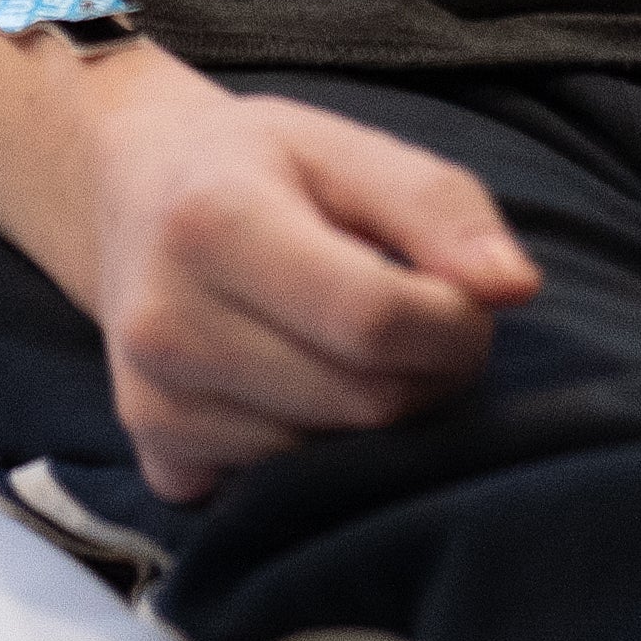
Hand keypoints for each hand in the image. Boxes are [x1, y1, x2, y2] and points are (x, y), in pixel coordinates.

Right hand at [75, 61, 539, 500]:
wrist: (128, 197)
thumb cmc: (256, 168)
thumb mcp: (344, 146)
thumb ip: (438, 206)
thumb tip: (512, 288)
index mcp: (213, 223)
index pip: (373, 320)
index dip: (453, 324)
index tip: (460, 298)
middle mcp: (166, 323)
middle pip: (366, 403)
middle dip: (426, 374)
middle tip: (415, 326)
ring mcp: (153, 405)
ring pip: (333, 460)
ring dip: (376, 419)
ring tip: (351, 350)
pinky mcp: (160, 460)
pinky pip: (286, 494)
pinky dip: (318, 453)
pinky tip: (297, 389)